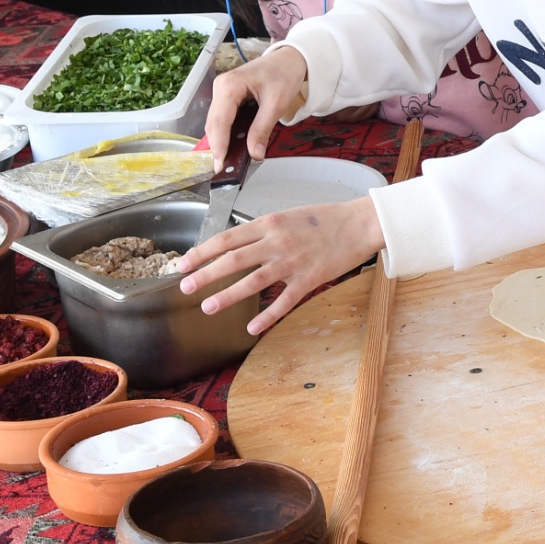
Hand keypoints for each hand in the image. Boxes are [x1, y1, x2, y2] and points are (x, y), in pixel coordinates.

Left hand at [177, 194, 383, 335]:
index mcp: (269, 223)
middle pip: (233, 260)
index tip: (183, 263)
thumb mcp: (288, 216)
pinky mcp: (309, 279)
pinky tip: (251, 328)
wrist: (360, 223)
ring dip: (227, 296)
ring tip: (208, 307)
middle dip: (205, 274)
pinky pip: (283, 301)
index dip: (201, 252)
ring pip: (253, 281)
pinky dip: (266, 316)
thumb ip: (263, 230)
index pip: (226, 238)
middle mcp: (277, 241)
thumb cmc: (325, 219)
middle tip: (184, 287)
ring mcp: (293, 261)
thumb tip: (237, 246)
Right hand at [202, 46, 307, 161]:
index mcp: (229, 85)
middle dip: (218, 147)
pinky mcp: (227, 97)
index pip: (220, 121)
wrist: (289, 59)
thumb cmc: (284, 74)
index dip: (219, 145)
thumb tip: (254, 154)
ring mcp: (222, 91)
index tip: (219, 165)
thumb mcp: (276, 103)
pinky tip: (232, 146)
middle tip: (223, 169)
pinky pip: (222, 119)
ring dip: (220, 141)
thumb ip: (262, 129)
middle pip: (214, 124)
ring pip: (216, 123)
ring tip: (228, 161)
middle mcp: (220, 87)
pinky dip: (226, 133)